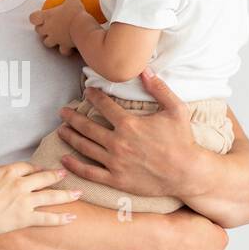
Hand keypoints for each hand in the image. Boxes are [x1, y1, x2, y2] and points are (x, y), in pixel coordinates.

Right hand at [0, 136, 80, 236]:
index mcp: (8, 172)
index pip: (27, 167)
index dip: (34, 168)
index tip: (40, 169)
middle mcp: (20, 185)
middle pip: (43, 178)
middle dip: (55, 176)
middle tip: (65, 174)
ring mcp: (25, 202)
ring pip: (50, 196)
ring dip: (66, 194)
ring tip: (78, 192)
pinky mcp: (25, 218)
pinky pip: (46, 218)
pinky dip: (60, 219)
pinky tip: (72, 218)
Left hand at [28, 0, 84, 54]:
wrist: (81, 28)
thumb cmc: (75, 12)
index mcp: (47, 17)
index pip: (33, 18)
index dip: (34, 17)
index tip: (38, 16)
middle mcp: (49, 29)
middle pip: (38, 31)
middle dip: (40, 29)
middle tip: (46, 26)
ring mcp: (55, 39)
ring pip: (47, 43)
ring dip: (49, 41)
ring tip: (55, 38)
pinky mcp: (64, 46)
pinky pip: (62, 51)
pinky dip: (65, 49)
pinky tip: (70, 48)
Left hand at [55, 68, 203, 199]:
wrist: (187, 173)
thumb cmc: (182, 141)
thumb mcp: (176, 109)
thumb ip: (159, 88)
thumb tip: (145, 70)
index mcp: (129, 124)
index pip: (104, 106)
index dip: (93, 96)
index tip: (87, 92)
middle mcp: (117, 142)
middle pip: (87, 126)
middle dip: (72, 117)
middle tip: (63, 112)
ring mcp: (115, 162)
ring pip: (84, 147)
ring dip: (70, 137)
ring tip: (61, 130)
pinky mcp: (116, 179)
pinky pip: (89, 172)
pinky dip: (75, 166)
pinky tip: (65, 159)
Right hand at [148, 210, 227, 249]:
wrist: (155, 240)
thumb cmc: (171, 224)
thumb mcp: (194, 212)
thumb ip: (205, 220)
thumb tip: (203, 220)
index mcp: (221, 239)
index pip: (217, 236)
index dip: (203, 233)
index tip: (191, 231)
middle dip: (200, 249)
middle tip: (183, 242)